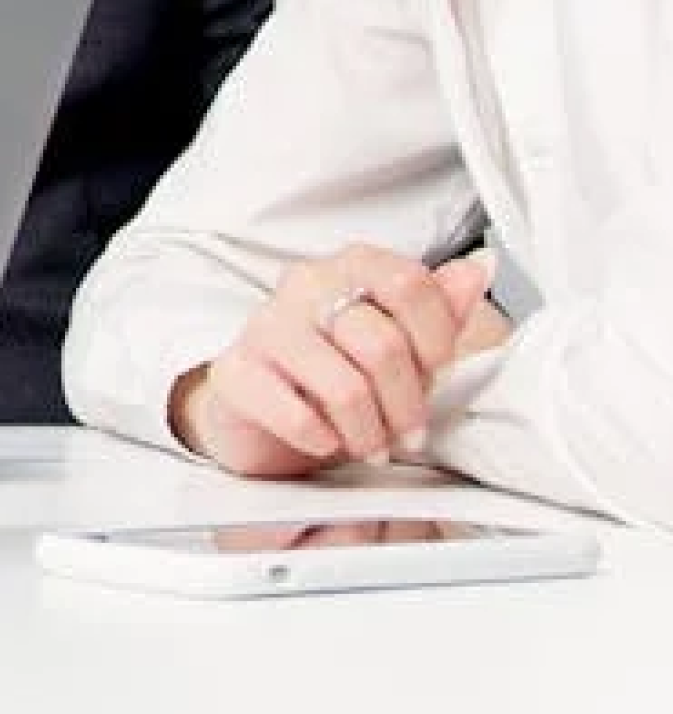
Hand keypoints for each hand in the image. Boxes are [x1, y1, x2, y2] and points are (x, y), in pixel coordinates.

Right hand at [172, 245, 501, 477]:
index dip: (436, 339)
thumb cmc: (341, 367)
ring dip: (370, 432)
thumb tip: (479, 268)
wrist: (264, 408)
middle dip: (406, 404)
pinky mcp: (234, 373)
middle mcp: (304, 287)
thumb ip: (440, 306)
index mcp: (350, 268)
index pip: (409, 283)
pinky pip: (295, 414)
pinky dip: (322, 439)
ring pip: (344, 386)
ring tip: (373, 446)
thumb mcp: (403, 340)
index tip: (437, 372)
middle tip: (408, 432)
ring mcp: (265, 328)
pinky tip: (327, 441)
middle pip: (381, 343)